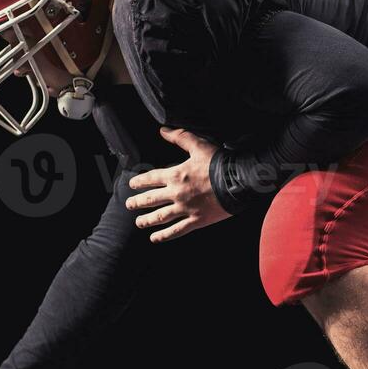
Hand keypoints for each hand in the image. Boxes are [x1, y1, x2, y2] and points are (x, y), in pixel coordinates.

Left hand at [125, 127, 231, 242]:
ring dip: (146, 220)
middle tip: (129, 205)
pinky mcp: (196, 220)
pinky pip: (177, 230)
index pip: (151, 179)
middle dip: (138, 202)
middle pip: (151, 200)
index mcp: (175, 175)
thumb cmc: (219, 163)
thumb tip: (163, 130)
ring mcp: (186, 209)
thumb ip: (180, 137)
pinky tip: (154, 238)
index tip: (132, 185)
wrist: (238, 181)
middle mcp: (177, 193)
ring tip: (138, 223)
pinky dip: (164, 235)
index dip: (139, 182)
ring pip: (160, 217)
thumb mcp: (199, 145)